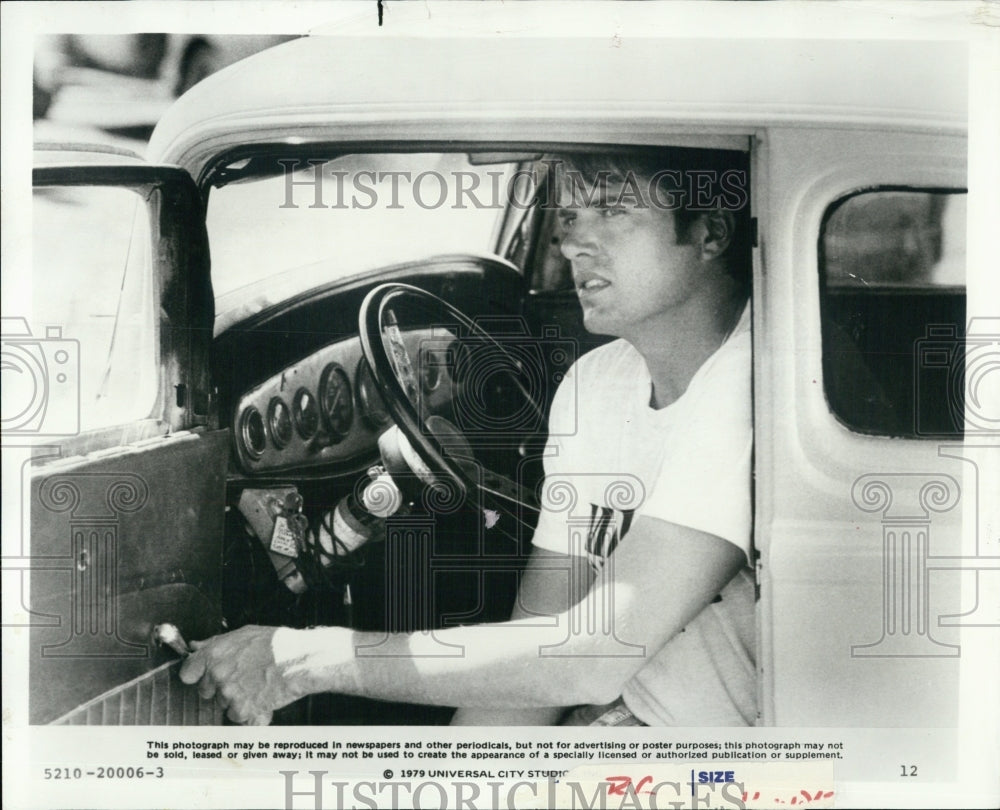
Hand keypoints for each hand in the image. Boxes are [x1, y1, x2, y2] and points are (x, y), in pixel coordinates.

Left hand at [179, 625, 302, 724]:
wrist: (300, 660)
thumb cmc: (276, 644)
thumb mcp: (244, 634)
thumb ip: (215, 643)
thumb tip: (195, 647)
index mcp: (214, 655)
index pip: (187, 673)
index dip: (197, 675)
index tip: (204, 675)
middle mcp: (217, 676)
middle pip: (206, 692)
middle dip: (221, 688)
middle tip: (243, 678)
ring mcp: (229, 695)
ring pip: (225, 706)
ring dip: (238, 701)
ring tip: (258, 687)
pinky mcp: (244, 711)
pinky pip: (241, 719)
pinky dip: (252, 714)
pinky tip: (264, 699)